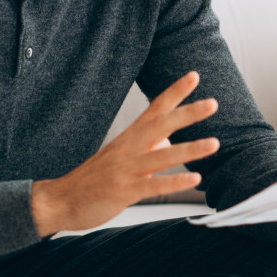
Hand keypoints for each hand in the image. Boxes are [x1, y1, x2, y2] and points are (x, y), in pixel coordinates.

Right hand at [31, 72, 219, 234]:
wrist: (61, 200)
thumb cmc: (94, 178)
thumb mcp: (122, 157)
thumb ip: (147, 147)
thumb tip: (170, 142)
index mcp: (129, 137)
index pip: (155, 108)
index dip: (175, 92)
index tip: (193, 76)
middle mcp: (129, 148)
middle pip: (161, 125)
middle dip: (188, 113)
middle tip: (212, 103)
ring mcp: (126, 169)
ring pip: (162, 156)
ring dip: (190, 149)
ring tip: (214, 143)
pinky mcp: (124, 191)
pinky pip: (153, 185)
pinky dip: (175, 182)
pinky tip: (194, 179)